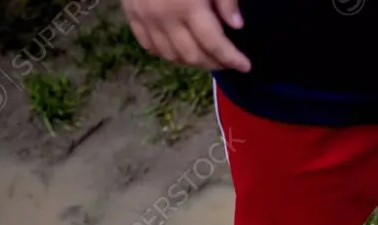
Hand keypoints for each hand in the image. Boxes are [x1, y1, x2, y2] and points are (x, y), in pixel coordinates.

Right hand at [122, 0, 251, 71]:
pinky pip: (149, 46)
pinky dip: (167, 53)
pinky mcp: (131, 14)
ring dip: (192, 61)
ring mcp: (145, 18)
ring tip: (207, 56)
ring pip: (171, 56)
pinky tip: (180, 49)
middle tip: (228, 60)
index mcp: (188, 6)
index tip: (246, 66)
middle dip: (214, 63)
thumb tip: (236, 25)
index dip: (232, 58)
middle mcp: (165, 18)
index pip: (214, 44)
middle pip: (193, 56)